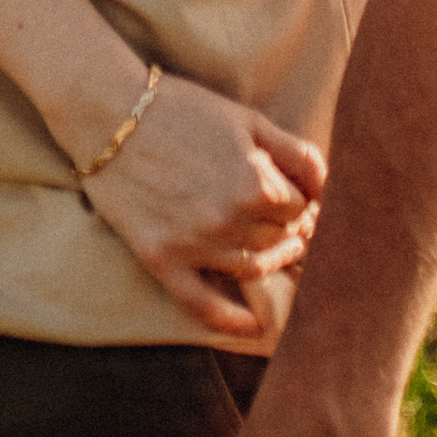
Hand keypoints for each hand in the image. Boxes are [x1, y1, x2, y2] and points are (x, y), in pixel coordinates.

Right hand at [78, 75, 322, 340]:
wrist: (108, 112)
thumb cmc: (182, 109)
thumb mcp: (248, 119)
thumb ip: (296, 153)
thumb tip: (327, 188)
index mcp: (256, 182)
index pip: (303, 210)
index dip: (305, 204)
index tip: (301, 201)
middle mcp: (229, 219)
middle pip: (281, 239)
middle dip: (291, 230)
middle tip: (289, 224)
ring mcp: (195, 243)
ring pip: (254, 269)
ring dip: (271, 262)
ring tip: (276, 251)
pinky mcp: (162, 259)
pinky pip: (203, 305)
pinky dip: (231, 321)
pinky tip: (253, 327)